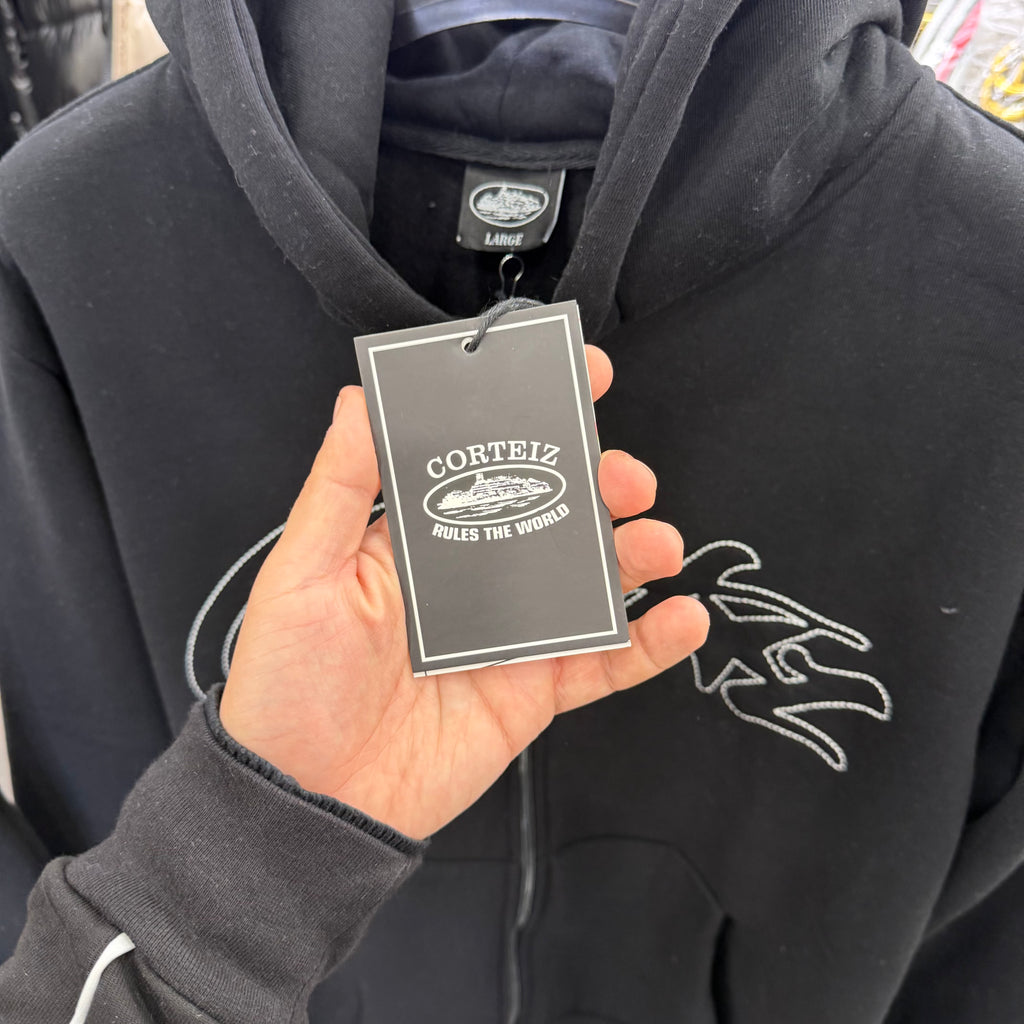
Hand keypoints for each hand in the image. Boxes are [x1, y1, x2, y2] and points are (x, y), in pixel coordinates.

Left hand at [220, 347, 708, 839]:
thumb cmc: (288, 684)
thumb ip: (340, 484)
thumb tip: (360, 397)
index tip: (585, 379)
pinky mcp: (533, 691)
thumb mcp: (302, 572)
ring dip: (635, 553)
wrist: (309, 801)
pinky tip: (681, 618)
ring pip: (589, 580)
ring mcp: (509, 634)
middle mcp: (471, 577)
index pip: (486, 460)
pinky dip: (649, 642)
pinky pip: (603, 663)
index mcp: (419, 536)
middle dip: (600, 484)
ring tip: (659, 542)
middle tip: (626, 478)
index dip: (536, 418)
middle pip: (552, 514)